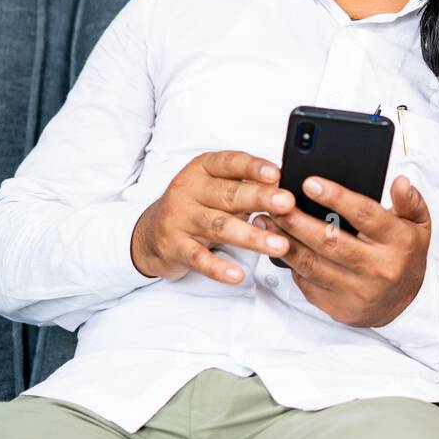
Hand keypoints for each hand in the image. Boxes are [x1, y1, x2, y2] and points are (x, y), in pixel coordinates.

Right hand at [129, 150, 285, 283]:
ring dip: (251, 236)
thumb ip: (246, 185)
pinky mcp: (174, 247)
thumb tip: (285, 189)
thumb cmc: (196, 206)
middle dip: (260, 199)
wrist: (151, 233)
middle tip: (287, 204)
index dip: (253, 168)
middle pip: (228, 195)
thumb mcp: (217, 188)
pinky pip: (198, 259)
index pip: (229, 163)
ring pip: (219, 226)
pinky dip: (219, 267)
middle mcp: (188, 190)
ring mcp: (179, 219)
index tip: (276, 174)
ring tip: (278, 245)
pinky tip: (238, 274)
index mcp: (202, 169)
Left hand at [255, 173, 431, 327]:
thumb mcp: (418, 226)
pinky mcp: (337, 306)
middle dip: (299, 220)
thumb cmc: (404, 256)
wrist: (403, 304)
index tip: (310, 183)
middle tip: (276, 201)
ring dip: (285, 241)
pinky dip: (289, 262)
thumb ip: (409, 201)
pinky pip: (307, 282)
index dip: (336, 198)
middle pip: (331, 241)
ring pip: (312, 264)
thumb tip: (400, 181)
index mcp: (398, 242)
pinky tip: (276, 244)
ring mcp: (356, 291)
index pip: (365, 215)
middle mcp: (378, 268)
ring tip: (267, 220)